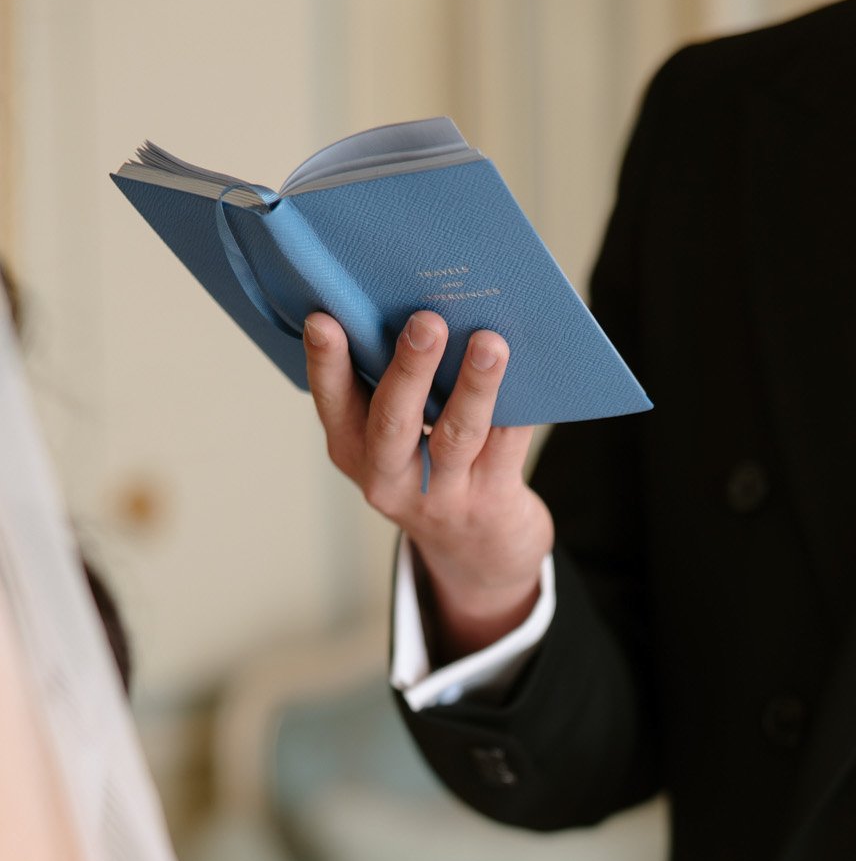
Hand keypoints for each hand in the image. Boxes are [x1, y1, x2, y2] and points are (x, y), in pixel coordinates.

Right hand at [304, 311, 552, 654]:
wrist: (478, 553)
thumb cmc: (429, 469)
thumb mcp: (394, 442)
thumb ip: (395, 387)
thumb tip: (418, 307)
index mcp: (352, 449)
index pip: (333, 403)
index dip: (326, 363)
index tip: (323, 320)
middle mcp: (387, 478)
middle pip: (395, 420)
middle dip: (410, 368)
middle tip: (426, 322)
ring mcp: (440, 496)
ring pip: (456, 436)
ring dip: (473, 386)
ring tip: (489, 343)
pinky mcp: (490, 503)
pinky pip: (505, 449)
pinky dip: (516, 409)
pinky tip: (527, 375)